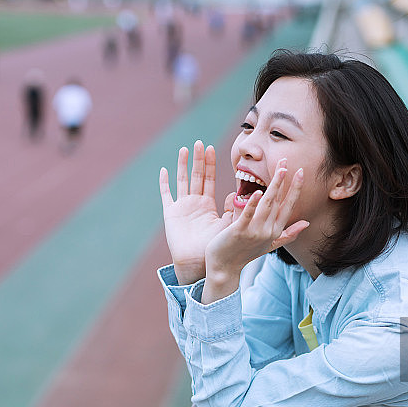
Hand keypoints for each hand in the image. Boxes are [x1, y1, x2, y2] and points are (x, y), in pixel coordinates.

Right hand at [159, 140, 233, 284]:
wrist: (198, 263)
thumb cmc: (215, 247)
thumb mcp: (228, 225)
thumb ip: (234, 210)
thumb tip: (243, 194)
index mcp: (207, 205)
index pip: (208, 179)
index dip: (209, 164)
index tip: (212, 149)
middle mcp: (194, 203)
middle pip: (195, 176)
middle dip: (198, 160)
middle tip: (200, 143)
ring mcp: (181, 207)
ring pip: (182, 181)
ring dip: (183, 165)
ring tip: (185, 149)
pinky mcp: (171, 213)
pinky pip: (166, 195)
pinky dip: (164, 183)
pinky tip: (164, 170)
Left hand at [202, 159, 307, 302]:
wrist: (225, 268)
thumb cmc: (245, 254)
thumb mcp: (270, 244)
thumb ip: (289, 233)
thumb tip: (307, 223)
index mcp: (275, 230)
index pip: (288, 205)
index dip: (295, 188)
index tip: (300, 172)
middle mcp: (268, 230)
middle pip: (279, 201)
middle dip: (284, 180)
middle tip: (287, 161)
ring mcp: (255, 231)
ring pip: (267, 205)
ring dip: (275, 186)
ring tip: (280, 170)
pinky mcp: (239, 232)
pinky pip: (248, 215)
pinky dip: (253, 204)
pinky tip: (258, 192)